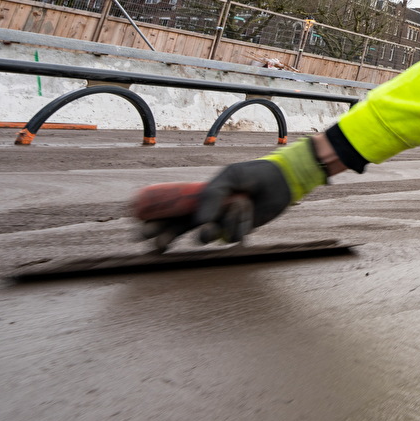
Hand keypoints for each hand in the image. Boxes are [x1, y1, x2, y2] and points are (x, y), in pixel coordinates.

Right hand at [137, 139, 326, 251]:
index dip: (155, 222)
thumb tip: (198, 224)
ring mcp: (221, 226)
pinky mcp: (238, 234)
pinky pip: (231, 238)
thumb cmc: (251, 175)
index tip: (140, 230)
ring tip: (239, 203)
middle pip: (178, 231)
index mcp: (199, 199)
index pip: (171, 213)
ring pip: (209, 237)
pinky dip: (239, 223)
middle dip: (165, 238)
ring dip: (224, 221)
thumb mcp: (227, 178)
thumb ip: (210, 198)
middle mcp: (207, 215)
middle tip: (156, 245)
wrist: (279, 181)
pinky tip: (248, 209)